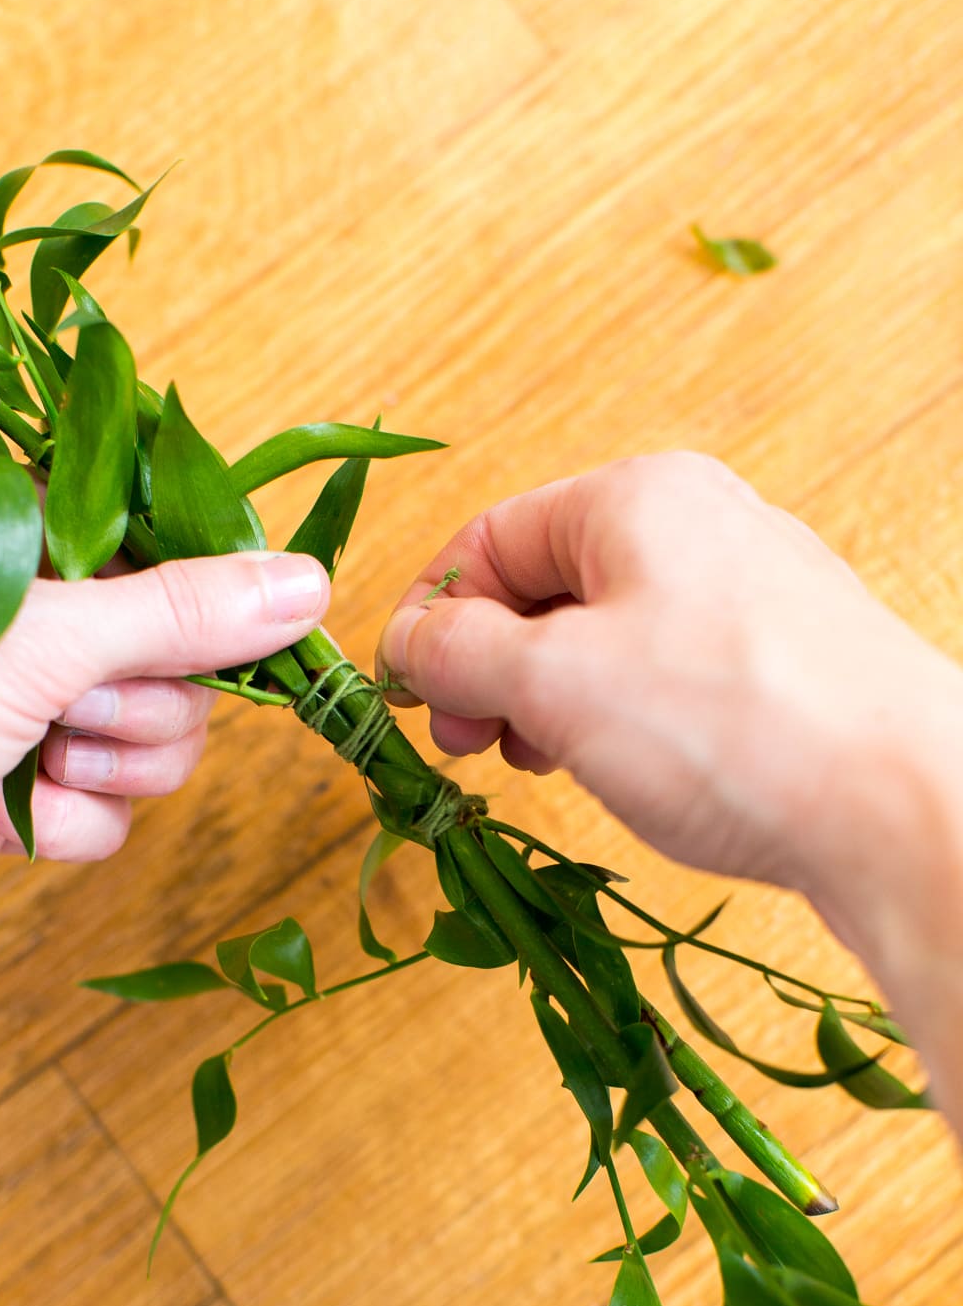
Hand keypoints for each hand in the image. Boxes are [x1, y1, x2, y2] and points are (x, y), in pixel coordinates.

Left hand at [0, 488, 327, 978]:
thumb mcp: (39, 636)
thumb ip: (179, 613)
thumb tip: (308, 581)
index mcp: (21, 537)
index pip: (167, 551)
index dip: (204, 604)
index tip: (217, 641)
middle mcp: (25, 617)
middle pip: (177, 660)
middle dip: (142, 704)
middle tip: (71, 711)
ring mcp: (16, 708)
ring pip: (152, 743)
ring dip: (113, 768)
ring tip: (35, 764)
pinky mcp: (7, 796)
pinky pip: (104, 813)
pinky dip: (72, 825)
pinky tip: (8, 823)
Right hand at [378, 452, 962, 1135]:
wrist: (904, 808)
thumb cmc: (729, 726)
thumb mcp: (554, 682)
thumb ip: (459, 652)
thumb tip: (406, 640)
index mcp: (638, 497)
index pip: (491, 536)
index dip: (430, 616)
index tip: (402, 696)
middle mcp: (701, 527)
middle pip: (549, 585)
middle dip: (488, 668)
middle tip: (464, 746)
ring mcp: (751, 596)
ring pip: (606, 638)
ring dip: (547, 702)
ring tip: (537, 765)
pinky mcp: (784, 667)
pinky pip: (667, 678)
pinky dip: (616, 721)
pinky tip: (615, 772)